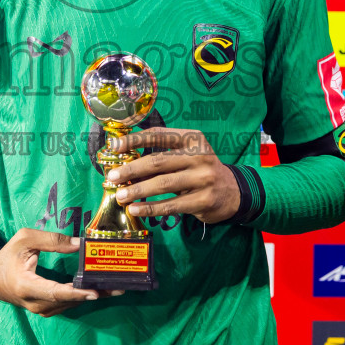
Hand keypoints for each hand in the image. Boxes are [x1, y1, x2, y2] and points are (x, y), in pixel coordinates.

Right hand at [0, 228, 122, 316]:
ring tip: (116, 287)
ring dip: (93, 295)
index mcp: (26, 286)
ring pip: (71, 304)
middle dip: (95, 293)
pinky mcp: (46, 309)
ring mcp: (40, 309)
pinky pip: (68, 304)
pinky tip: (100, 289)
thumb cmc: (8, 255)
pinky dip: (83, 296)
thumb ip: (52, 240)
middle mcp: (34, 302)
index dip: (76, 292)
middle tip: (120, 286)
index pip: (55, 292)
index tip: (95, 292)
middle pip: (69, 300)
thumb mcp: (25, 239)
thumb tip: (79, 244)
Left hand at [105, 127, 239, 223]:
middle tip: (112, 176)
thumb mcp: (188, 155)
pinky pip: (171, 205)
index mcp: (193, 138)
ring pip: (163, 184)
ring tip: (121, 195)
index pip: (159, 135)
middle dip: (131, 169)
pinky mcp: (204, 200)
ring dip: (138, 190)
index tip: (113, 146)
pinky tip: (136, 209)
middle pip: (158, 161)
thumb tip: (125, 162)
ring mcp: (204, 178)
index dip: (134, 140)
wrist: (233, 192)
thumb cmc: (201, 170)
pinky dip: (150, 208)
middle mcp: (200, 156)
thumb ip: (163, 155)